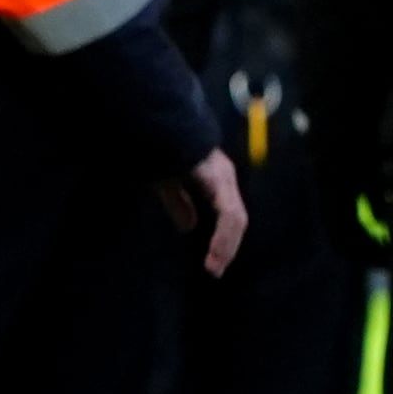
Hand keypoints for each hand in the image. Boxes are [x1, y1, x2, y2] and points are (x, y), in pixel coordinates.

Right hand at [169, 147, 244, 277]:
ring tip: (214, 267)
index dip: (222, 239)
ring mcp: (223, 177)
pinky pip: (228, 214)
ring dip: (226, 245)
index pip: (227, 215)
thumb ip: (178, 202)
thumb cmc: (160, 146)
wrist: (157, 124)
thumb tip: (189, 226)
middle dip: (227, 247)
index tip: (212, 262)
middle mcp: (224, 177)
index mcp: (215, 178)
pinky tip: (213, 251)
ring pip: (235, 219)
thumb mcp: (168, 180)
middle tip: (214, 270)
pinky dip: (222, 236)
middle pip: (235, 219)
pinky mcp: (218, 179)